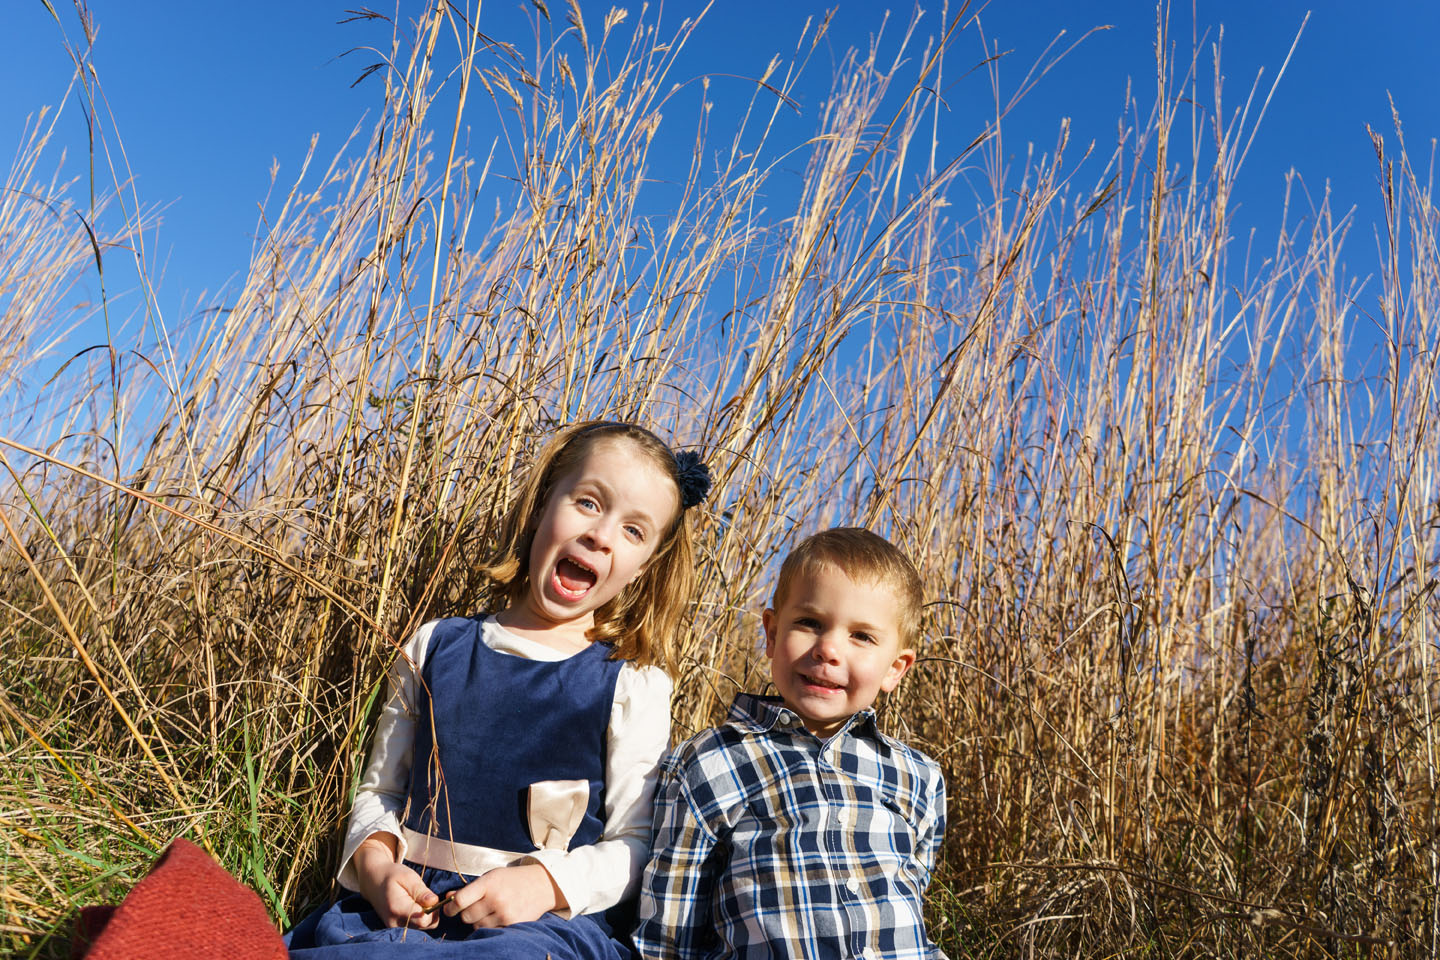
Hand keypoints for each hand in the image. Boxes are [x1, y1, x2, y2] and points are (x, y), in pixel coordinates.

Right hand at [352, 835, 440, 928]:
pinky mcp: (396, 928)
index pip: (424, 920)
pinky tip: (414, 906)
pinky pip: (415, 927)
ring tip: (418, 900)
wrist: (373, 881)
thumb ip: (421, 891)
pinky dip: (419, 917)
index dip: (433, 909)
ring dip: (425, 915)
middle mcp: (394, 923)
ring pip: (422, 927)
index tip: (431, 897)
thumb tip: (434, 901)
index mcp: (397, 908)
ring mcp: (394, 928)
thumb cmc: (391, 876)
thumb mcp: (408, 876)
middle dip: (431, 912)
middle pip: (425, 925)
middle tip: (424, 896)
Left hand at [444, 863, 564, 927]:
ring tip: (489, 911)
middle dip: (466, 914)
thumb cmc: (513, 879)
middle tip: (475, 907)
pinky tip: (498, 917)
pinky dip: (490, 927)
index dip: (450, 907)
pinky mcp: (511, 925)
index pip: (460, 900)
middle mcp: (496, 899)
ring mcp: (504, 914)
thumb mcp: (491, 877)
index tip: (448, 909)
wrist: (541, 885)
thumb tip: (447, 898)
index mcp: (488, 883)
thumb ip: (470, 888)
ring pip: (477, 926)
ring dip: (479, 921)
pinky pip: (491, 932)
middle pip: (466, 916)